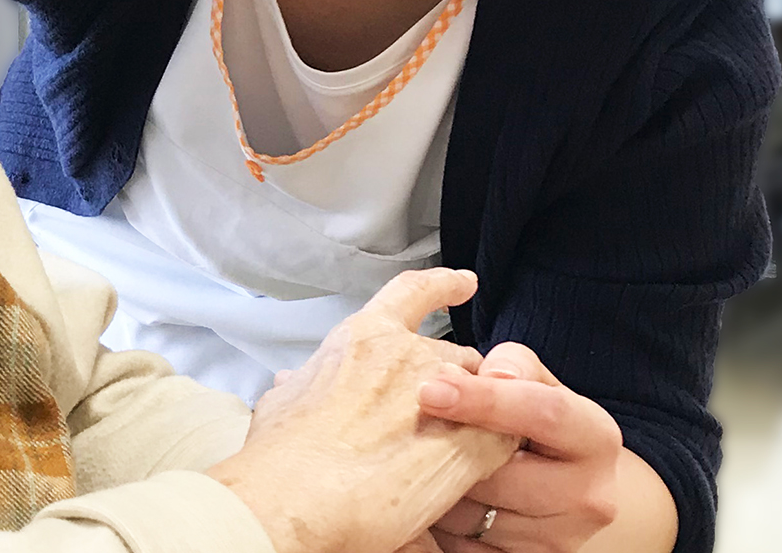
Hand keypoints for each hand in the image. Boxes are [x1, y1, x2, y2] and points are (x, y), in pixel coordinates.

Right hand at [206, 268, 518, 552]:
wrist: (298, 498)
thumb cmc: (283, 456)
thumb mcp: (281, 402)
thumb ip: (300, 384)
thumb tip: (293, 384)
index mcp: (364, 339)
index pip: (413, 292)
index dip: (444, 284)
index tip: (464, 282)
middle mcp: (409, 356)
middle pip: (456, 355)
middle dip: (455, 383)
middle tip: (435, 418)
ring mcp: (444, 397)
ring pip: (483, 396)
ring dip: (472, 418)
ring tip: (444, 454)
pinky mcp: (469, 445)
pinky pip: (500, 439)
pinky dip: (491, 453)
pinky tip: (471, 475)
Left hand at [418, 343, 622, 552]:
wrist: (568, 483)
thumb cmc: (540, 419)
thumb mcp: (537, 381)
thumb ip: (513, 366)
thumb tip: (488, 375)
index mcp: (595, 437)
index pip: (543, 413)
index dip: (483, 400)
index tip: (428, 392)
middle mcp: (590, 496)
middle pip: (502, 476)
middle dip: (450, 453)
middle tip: (415, 431)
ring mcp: (562, 540)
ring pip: (475, 518)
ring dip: (439, 491)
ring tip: (423, 463)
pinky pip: (467, 548)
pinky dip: (443, 525)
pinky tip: (436, 498)